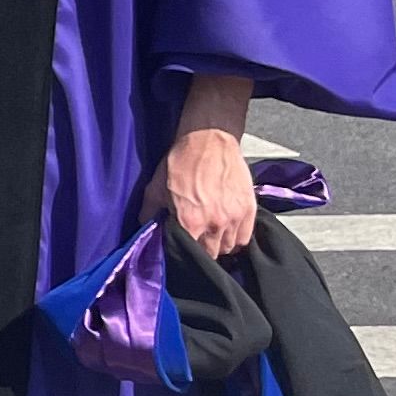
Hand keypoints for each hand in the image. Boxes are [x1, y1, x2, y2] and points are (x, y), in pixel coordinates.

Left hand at [149, 126, 257, 257]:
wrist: (208, 140)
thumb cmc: (181, 162)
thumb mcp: (155, 188)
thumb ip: (149, 214)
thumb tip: (145, 231)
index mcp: (190, 222)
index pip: (191, 255)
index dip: (186, 254)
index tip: (184, 250)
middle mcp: (215, 224)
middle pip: (212, 254)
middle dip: (204, 251)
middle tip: (198, 240)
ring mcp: (235, 217)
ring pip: (230, 247)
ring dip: (221, 244)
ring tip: (213, 234)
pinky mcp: (249, 209)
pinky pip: (246, 237)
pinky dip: (237, 237)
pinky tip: (228, 230)